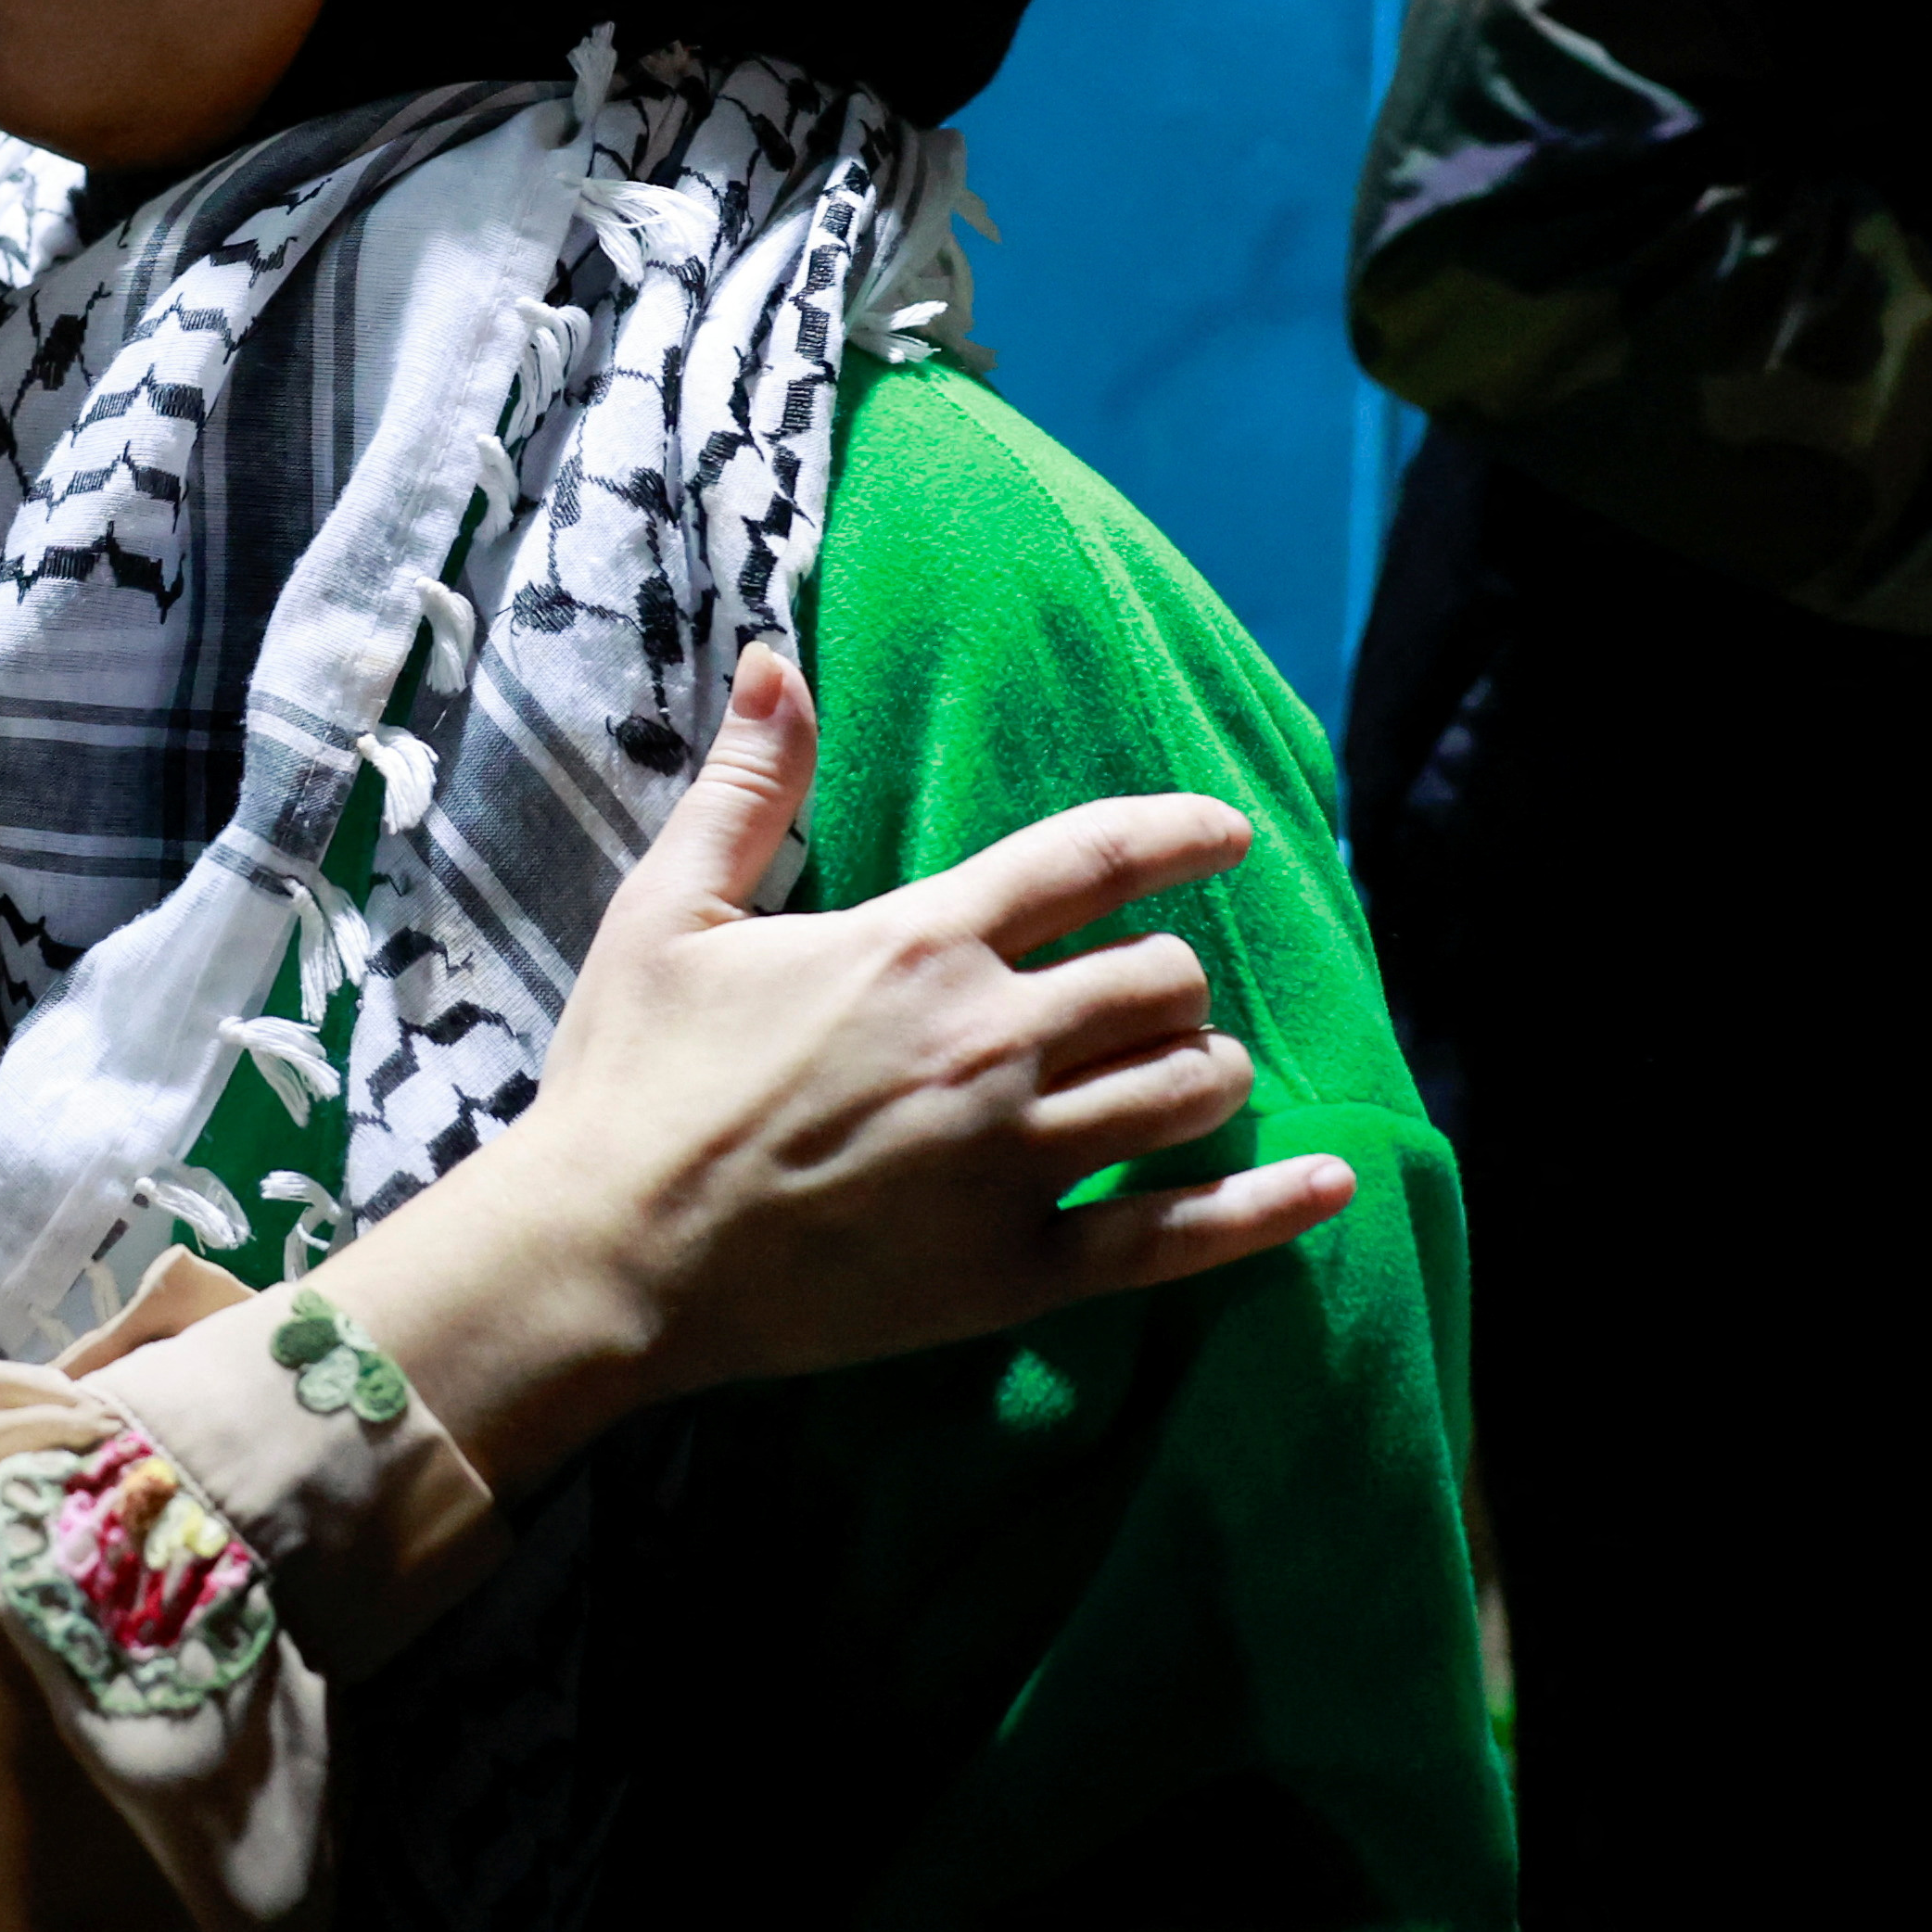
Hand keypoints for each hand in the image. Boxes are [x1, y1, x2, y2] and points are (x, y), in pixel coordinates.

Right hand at [313, 643, 1353, 1494]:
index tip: (1230, 832)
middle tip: (1137, 996)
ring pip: (1186, 1092)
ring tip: (1178, 1073)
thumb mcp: (667, 911)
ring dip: (1201, 1070)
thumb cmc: (628, 1080)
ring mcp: (1010, 1161)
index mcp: (915, 943)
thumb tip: (774, 660)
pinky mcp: (1014, 1271)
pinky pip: (1177, 1237)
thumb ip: (746, 787)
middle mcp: (987, 1040)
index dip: (1177, 835)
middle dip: (1168, 977)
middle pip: (1163, 980)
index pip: (1092, 860)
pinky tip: (1326, 1184)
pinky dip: (1265, 1211)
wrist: (605, 1258)